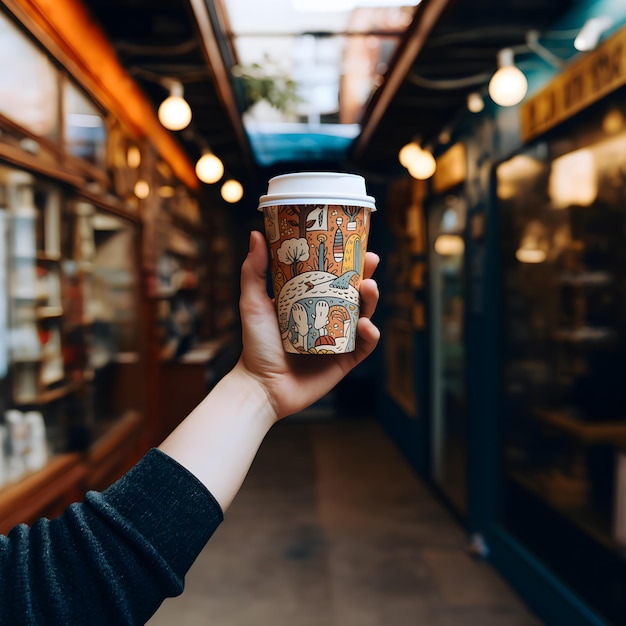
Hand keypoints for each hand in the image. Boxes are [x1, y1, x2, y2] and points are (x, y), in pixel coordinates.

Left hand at [235, 230, 379, 420]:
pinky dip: (370, 334)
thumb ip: (254, 271)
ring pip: (365, 315)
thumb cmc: (256, 344)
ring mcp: (338, 339)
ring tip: (369, 289)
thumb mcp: (253, 303)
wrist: (261, 385)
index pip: (334, 277)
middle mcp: (327, 318)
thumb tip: (257, 234)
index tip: (357, 245)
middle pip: (355, 293)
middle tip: (371, 262)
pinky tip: (365, 324)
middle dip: (367, 276)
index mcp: (310, 302)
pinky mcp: (345, 361)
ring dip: (371, 300)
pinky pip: (365, 346)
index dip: (349, 262)